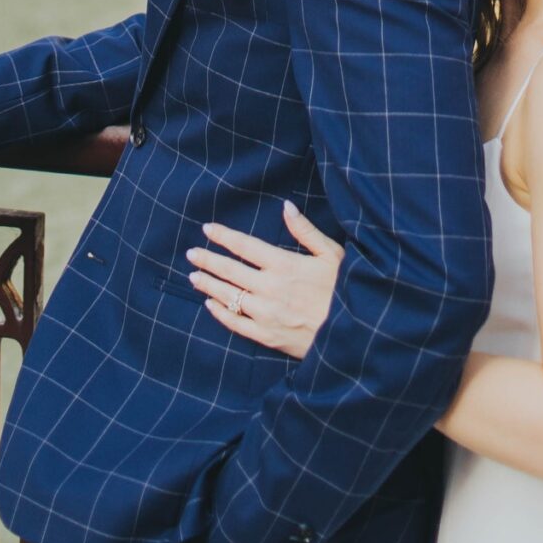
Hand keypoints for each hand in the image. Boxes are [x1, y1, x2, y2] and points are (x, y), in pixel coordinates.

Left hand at [185, 200, 342, 358]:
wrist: (351, 335)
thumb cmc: (344, 290)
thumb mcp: (331, 254)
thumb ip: (306, 230)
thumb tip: (286, 206)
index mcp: (284, 264)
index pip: (244, 246)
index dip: (223, 236)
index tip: (207, 229)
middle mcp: (269, 288)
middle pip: (230, 270)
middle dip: (208, 259)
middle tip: (191, 253)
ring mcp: (266, 314)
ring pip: (228, 297)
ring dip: (208, 285)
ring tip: (193, 276)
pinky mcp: (267, 336)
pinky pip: (236, 324)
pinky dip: (220, 314)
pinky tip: (210, 305)